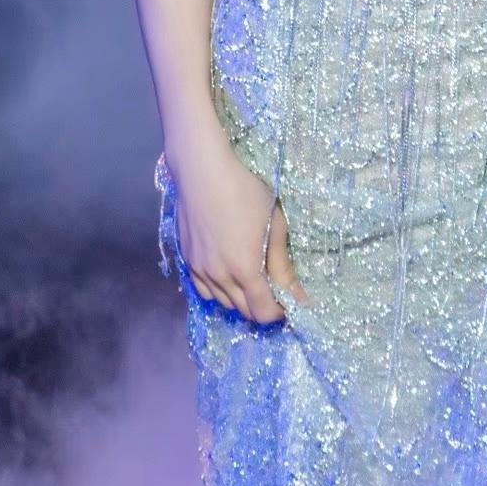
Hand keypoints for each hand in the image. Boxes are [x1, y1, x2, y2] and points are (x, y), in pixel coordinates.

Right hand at [170, 144, 310, 323]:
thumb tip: (298, 296)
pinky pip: (204, 291)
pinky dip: (220, 292)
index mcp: (245, 270)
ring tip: (253, 280)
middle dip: (263, 307)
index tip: (290, 302)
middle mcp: (220, 277)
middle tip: (275, 290)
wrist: (202, 173)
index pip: (263, 312)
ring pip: (223, 303)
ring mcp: (200, 270)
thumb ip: (283, 266)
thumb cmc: (245, 193)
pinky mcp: (187, 261)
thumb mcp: (273, 226)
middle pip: (244, 311)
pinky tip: (228, 275)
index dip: (280, 312)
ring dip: (241, 300)